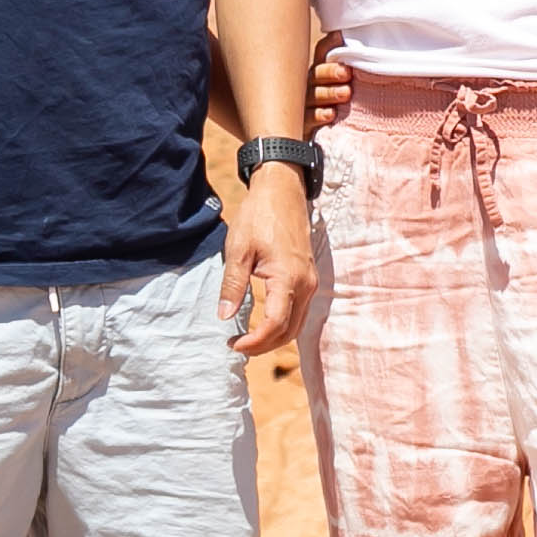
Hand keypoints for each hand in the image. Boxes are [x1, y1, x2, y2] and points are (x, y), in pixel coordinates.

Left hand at [222, 165, 317, 361]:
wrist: (282, 190)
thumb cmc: (259, 216)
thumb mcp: (238, 249)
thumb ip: (232, 285)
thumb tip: (225, 316)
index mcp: (288, 278)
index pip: (275, 325)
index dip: (254, 342)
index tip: (232, 343)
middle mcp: (306, 284)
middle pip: (289, 331)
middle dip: (263, 346)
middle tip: (236, 346)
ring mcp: (311, 281)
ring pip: (297, 324)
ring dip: (274, 337)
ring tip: (247, 338)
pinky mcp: (309, 277)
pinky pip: (300, 311)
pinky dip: (283, 324)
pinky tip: (263, 323)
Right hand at [306, 33, 350, 131]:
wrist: (324, 135)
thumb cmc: (338, 102)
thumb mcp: (346, 80)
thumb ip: (347, 61)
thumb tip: (344, 36)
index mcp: (321, 70)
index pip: (322, 53)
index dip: (329, 46)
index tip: (341, 41)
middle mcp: (310, 84)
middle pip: (316, 74)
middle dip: (331, 72)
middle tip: (346, 73)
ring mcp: (304, 103)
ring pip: (314, 95)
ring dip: (329, 93)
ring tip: (346, 93)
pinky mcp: (303, 123)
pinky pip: (309, 118)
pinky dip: (320, 115)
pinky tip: (331, 114)